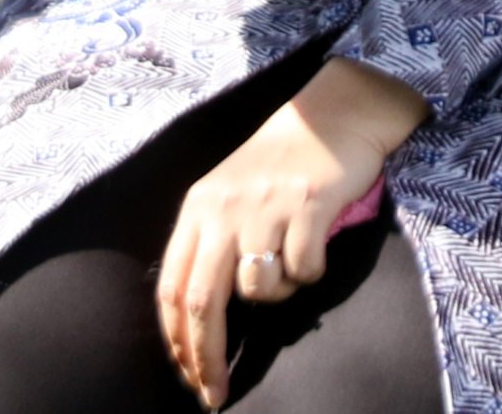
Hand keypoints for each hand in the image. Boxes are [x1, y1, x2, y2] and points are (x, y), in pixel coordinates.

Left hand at [156, 59, 426, 407]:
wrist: (330, 115)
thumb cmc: (277, 166)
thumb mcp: (227, 198)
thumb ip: (209, 247)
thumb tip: (194, 323)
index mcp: (198, 209)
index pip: (171, 288)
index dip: (177, 342)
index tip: (190, 379)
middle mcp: (224, 208)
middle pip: (201, 303)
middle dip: (206, 358)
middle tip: (215, 393)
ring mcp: (265, 207)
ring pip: (259, 289)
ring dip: (278, 293)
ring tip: (291, 259)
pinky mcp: (307, 206)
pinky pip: (304, 271)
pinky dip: (310, 270)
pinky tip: (315, 240)